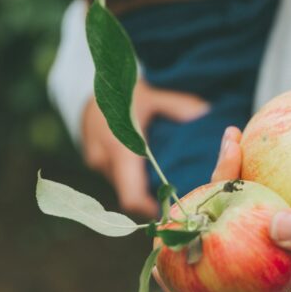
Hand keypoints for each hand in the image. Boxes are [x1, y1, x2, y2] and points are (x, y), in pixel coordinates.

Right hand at [81, 80, 209, 217]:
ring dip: (139, 186)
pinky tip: (146, 168)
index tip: (169, 210)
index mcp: (118, 149)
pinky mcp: (95, 160)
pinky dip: (130, 176)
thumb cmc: (122, 89)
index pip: (131, 196)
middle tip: (174, 195)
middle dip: (149, 197)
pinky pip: (115, 176)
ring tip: (162, 181)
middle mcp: (103, 161)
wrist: (86, 82)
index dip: (149, 209)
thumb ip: (178, 105)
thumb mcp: (152, 95)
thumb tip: (204, 113)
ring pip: (121, 185)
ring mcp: (96, 161)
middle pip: (128, 193)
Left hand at [154, 127, 290, 291]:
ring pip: (244, 219)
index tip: (160, 263)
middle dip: (199, 224)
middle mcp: (286, 271)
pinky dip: (257, 171)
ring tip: (231, 139)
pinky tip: (255, 138)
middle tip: (191, 181)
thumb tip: (270, 226)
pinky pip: (268, 195)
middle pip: (226, 255)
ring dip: (229, 185)